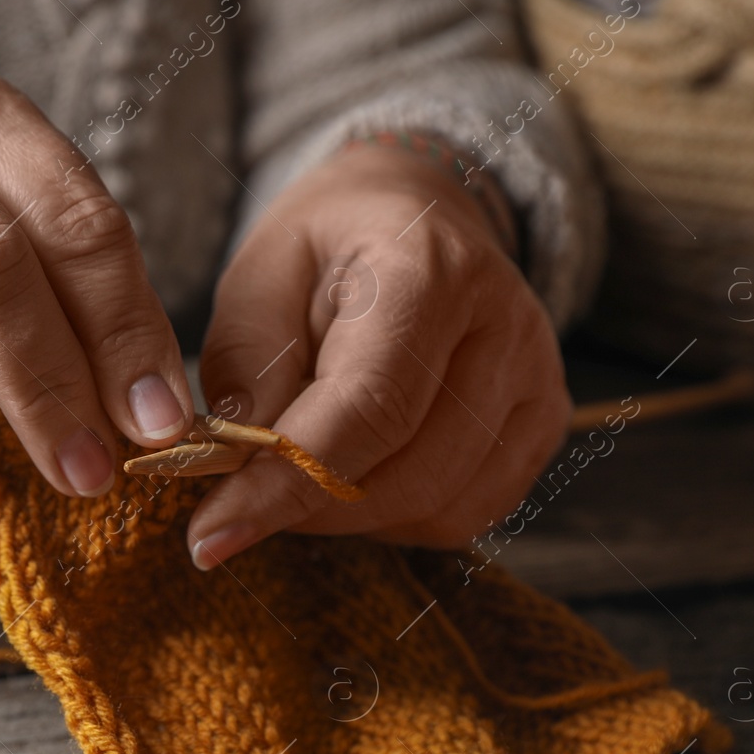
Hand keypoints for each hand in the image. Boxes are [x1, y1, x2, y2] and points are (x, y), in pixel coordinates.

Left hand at [188, 141, 569, 567]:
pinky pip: (463, 515)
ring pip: (436, 509)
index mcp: (430, 270)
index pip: (366, 410)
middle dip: (310, 506)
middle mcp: (505, 328)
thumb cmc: (328, 247)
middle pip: (408, 476)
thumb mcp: (260, 276)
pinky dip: (395, 517)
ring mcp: (537, 381)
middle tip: (243, 496)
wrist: (416, 217)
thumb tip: (239, 465)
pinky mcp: (543, 425)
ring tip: (302, 466)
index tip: (210, 536)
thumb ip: (246, 366)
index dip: (287, 485)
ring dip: (350, 515)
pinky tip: (359, 470)